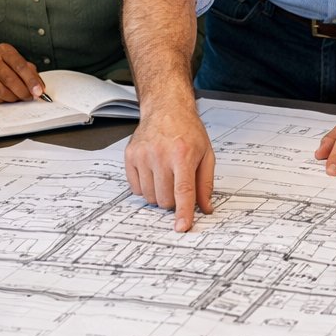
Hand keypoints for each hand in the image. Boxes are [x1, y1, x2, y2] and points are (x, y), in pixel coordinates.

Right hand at [0, 43, 45, 101]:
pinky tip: (6, 97)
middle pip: (10, 79)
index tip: (38, 91)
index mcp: (4, 51)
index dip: (31, 80)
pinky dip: (2, 101)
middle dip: (23, 92)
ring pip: (1, 91)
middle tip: (30, 97)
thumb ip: (31, 74)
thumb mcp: (18, 63)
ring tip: (18, 97)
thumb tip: (40, 88)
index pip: (20, 66)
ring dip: (13, 98)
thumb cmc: (3, 65)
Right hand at [125, 108, 215, 231]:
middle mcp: (160, 155)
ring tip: (166, 175)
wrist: (166, 108)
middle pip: (164, 199)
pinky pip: (135, 188)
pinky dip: (145, 187)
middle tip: (177, 184)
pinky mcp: (130, 156)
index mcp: (182, 154)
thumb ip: (206, 183)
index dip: (183, 212)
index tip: (182, 227)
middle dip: (173, 200)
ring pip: (149, 196)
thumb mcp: (206, 154)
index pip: (183, 190)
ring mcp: (142, 155)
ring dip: (159, 194)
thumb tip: (205, 207)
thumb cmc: (187, 130)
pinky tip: (153, 172)